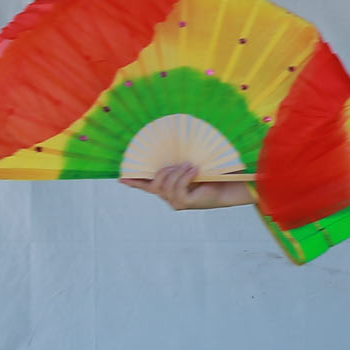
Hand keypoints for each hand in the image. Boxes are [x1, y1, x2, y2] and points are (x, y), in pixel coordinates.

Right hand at [118, 163, 253, 210]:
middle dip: (164, 171)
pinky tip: (194, 171)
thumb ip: (178, 159)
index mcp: (168, 186)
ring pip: (164, 185)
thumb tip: (171, 145)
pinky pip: (177, 188)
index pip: (146, 185)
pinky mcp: (184, 203)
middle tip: (180, 163)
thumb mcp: (190, 163)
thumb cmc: (211, 172)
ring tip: (190, 166)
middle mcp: (169, 196)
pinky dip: (184, 177)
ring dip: (177, 173)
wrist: (228, 184)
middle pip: (154, 183)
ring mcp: (175, 201)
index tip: (121, 178)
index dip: (133, 181)